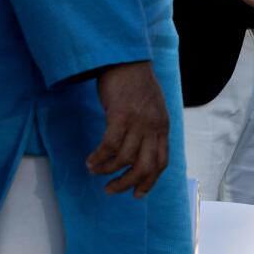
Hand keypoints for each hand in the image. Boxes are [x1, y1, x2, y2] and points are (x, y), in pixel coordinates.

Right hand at [88, 61, 170, 197]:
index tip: (137, 193)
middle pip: (146, 166)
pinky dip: (99, 158)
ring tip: (94, 172)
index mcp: (162, 127)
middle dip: (128, 183)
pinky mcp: (121, 116)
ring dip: (107, 170)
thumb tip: (139, 145)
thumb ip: (150, 126)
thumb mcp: (152, 107)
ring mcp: (138, 123)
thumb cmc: (135, 83)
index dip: (150, 181)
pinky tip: (90, 161)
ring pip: (125, 159)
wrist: (126, 60)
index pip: (161, 162)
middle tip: (112, 190)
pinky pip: (109, 146)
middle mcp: (154, 128)